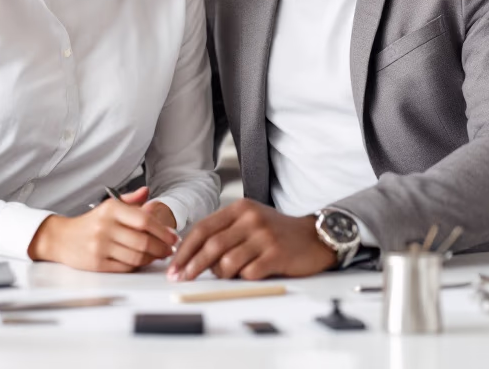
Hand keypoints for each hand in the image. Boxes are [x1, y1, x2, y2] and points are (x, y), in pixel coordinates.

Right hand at [27, 187, 179, 272]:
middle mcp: (105, 227)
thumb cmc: (90, 223)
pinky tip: (142, 261)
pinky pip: (126, 267)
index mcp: (111, 209)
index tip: (173, 237)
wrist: (61, 238)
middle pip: (143, 241)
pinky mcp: (97, 264)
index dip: (163, 231)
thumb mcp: (108, 206)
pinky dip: (138, 265)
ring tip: (158, 256)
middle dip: (161, 248)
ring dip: (152, 258)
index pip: (144, 221)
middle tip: (169, 249)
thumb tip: (147, 191)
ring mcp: (100, 246)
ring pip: (136, 257)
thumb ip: (130, 200)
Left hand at [167, 199, 335, 280]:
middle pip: (211, 245)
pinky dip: (242, 278)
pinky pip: (248, 273)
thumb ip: (224, 233)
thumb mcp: (249, 223)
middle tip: (181, 279)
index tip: (173, 266)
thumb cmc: (276, 233)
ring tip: (227, 275)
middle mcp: (251, 219)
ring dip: (221, 274)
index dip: (185, 249)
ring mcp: (264, 236)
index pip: (203, 229)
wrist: (315, 237)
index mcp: (240, 209)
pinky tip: (248, 274)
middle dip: (192, 265)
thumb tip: (193, 256)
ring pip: (228, 261)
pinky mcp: (277, 254)